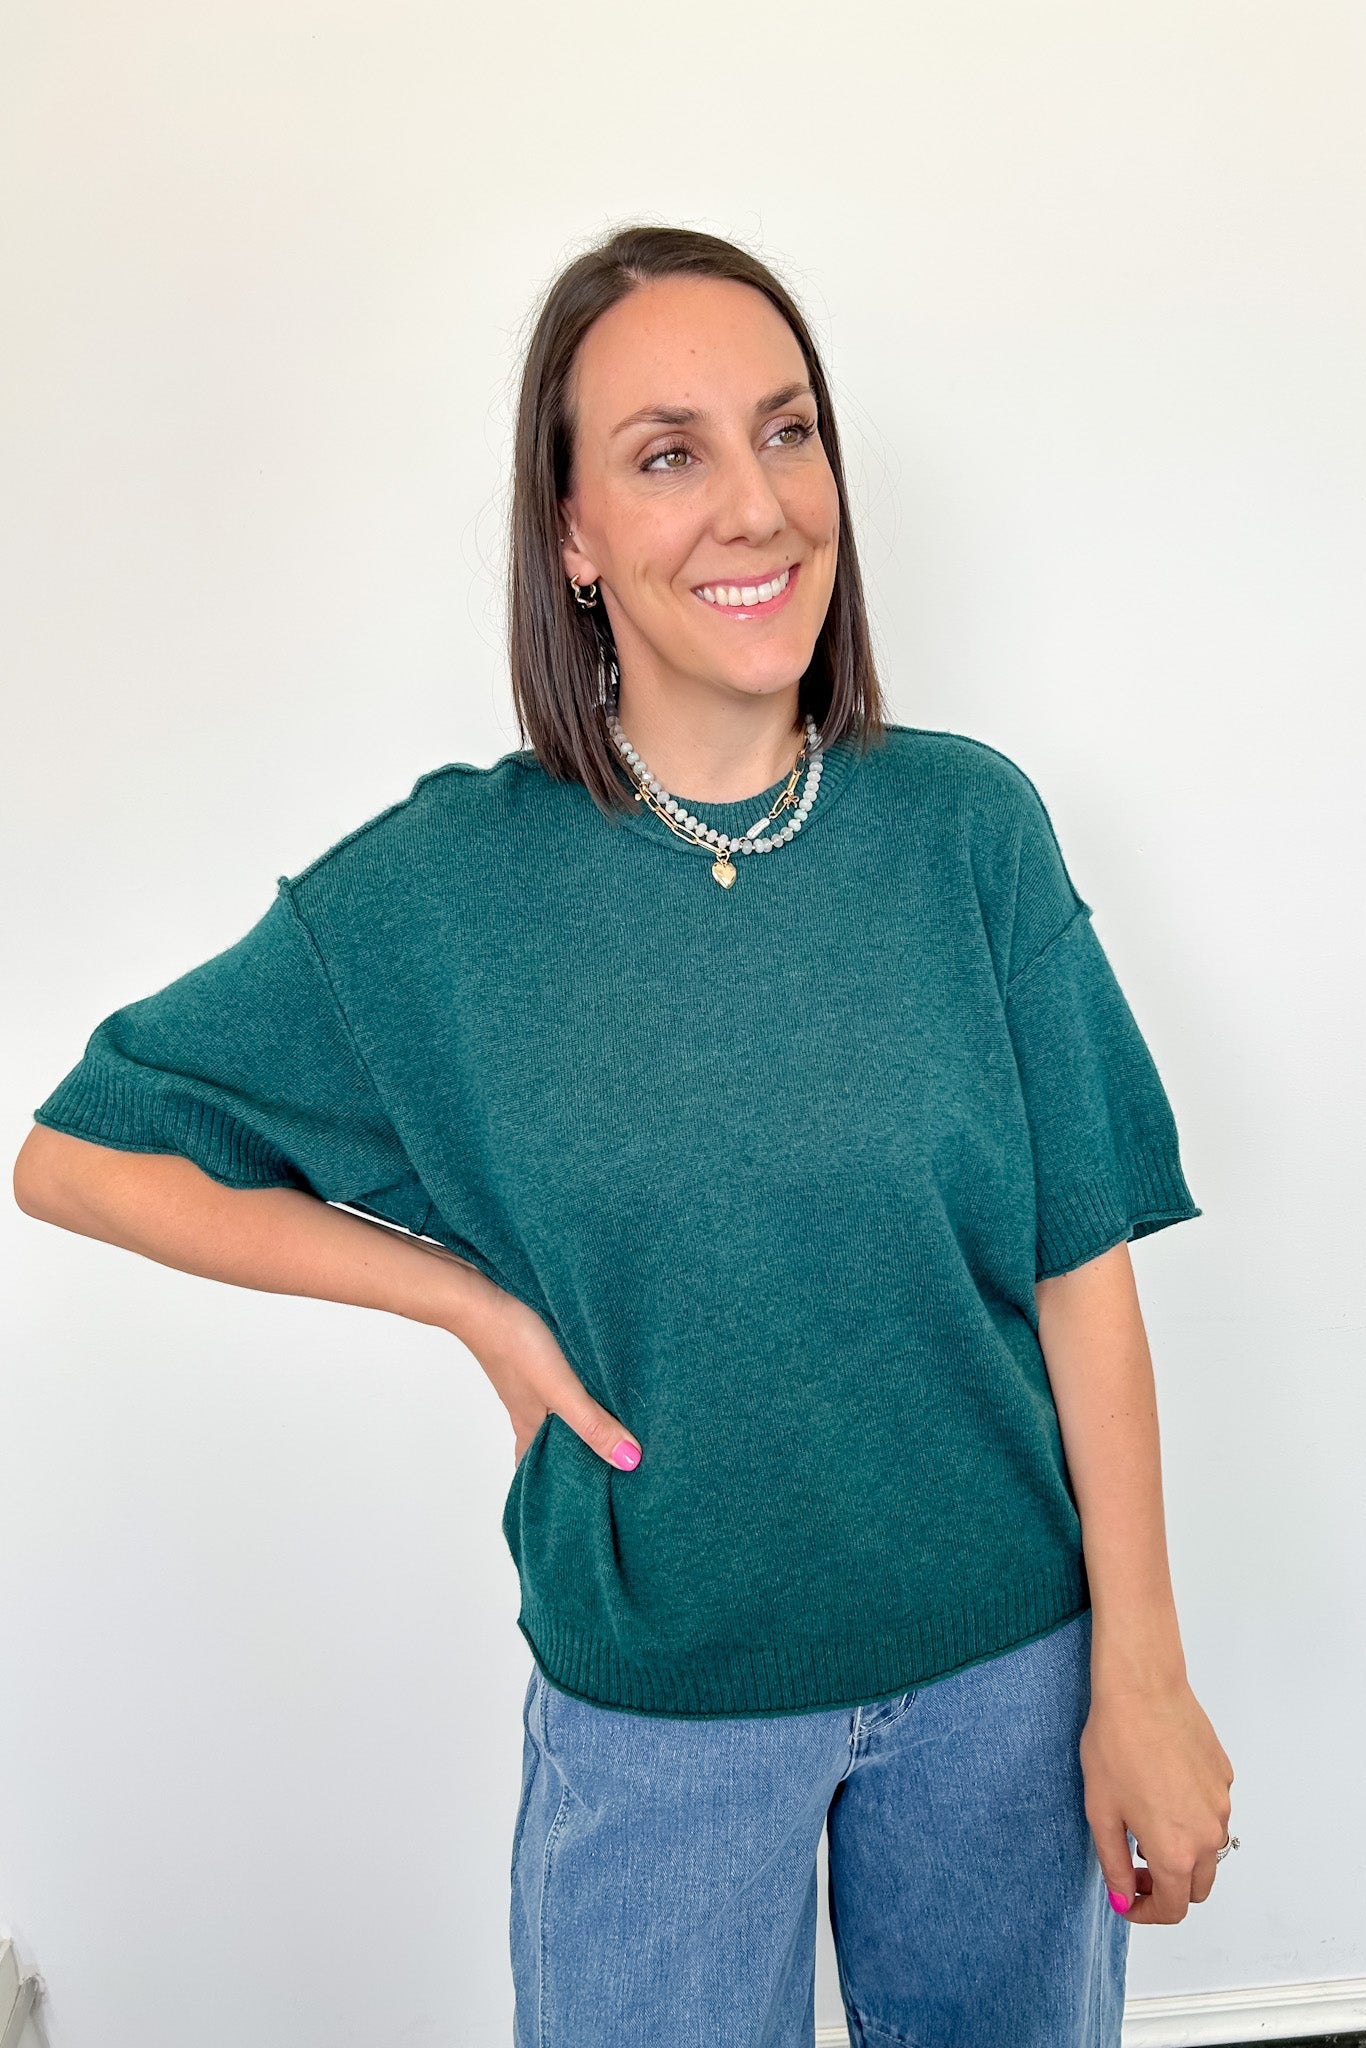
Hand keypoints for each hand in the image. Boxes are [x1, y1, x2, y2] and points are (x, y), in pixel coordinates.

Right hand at [467, 1279, 641, 1472]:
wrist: (484, 1297)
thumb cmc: (515, 1345)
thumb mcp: (562, 1391)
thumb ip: (593, 1425)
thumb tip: (630, 1462)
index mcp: (529, 1428)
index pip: (534, 1472)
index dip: (552, 1489)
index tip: (578, 1505)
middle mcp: (528, 1411)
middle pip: (549, 1447)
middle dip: (573, 1460)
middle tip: (610, 1472)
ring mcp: (530, 1386)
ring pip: (555, 1417)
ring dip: (578, 1427)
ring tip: (613, 1433)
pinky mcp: (535, 1360)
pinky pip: (557, 1390)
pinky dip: (576, 1398)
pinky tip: (593, 1387)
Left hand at [1080, 1674, 1234, 1923]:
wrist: (1142, 1690)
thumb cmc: (1116, 1745)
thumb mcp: (1101, 1813)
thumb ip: (1114, 1865)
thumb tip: (1123, 1898)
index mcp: (1176, 1851)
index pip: (1173, 1909)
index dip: (1147, 1913)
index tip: (1128, 1899)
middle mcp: (1208, 1835)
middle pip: (1196, 1887)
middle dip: (1167, 1886)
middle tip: (1134, 1864)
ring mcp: (1222, 1805)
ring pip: (1208, 1850)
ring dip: (1181, 1851)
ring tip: (1145, 1821)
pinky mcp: (1225, 1777)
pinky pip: (1212, 1812)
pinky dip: (1191, 1816)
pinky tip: (1162, 1788)